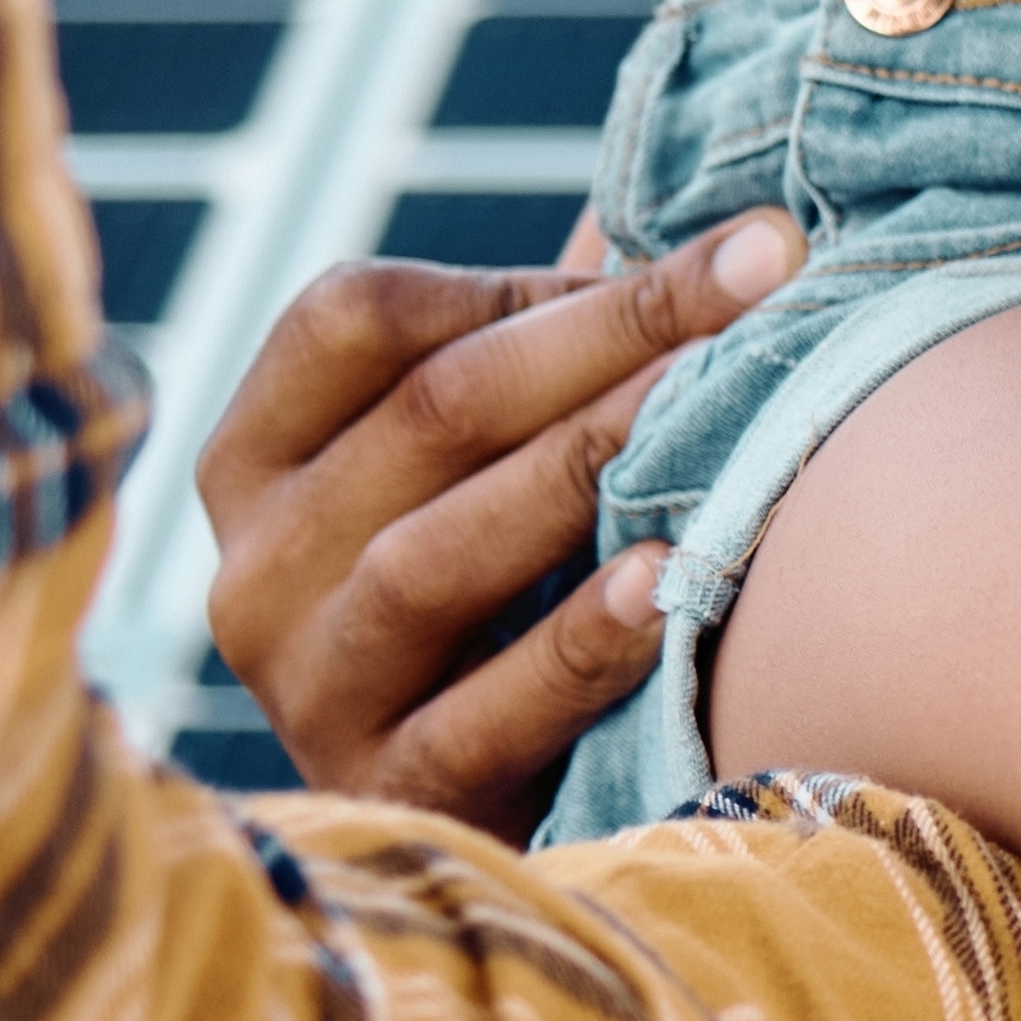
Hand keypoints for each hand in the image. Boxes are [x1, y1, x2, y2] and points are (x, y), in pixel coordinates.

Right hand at [194, 209, 797, 825]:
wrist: (498, 812)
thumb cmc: (512, 587)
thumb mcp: (492, 462)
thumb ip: (555, 335)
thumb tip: (711, 208)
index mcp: (255, 460)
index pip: (351, 317)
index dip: (519, 273)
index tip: (698, 250)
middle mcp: (253, 573)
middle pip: (423, 416)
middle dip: (610, 332)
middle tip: (767, 272)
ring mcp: (309, 692)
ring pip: (432, 557)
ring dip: (586, 467)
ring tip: (714, 402)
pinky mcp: (387, 797)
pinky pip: (480, 716)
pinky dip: (577, 646)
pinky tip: (668, 582)